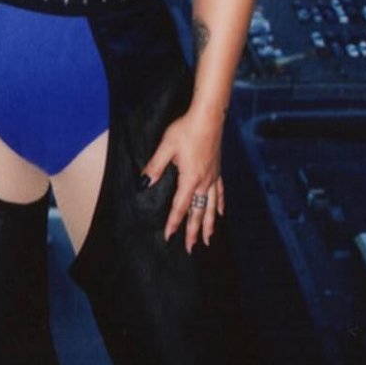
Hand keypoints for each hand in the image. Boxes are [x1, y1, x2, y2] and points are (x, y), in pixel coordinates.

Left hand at [139, 109, 226, 252]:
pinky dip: (220, 204)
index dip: (174, 223)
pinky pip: (220, 192)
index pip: (180, 206)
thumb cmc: (186, 129)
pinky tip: (221, 213)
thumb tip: (144, 183)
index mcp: (189, 178)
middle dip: (193, 231)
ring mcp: (213, 176)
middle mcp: (204, 181)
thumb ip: (155, 166)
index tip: (169, 236)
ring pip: (211, 206)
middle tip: (190, 248)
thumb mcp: (166, 146)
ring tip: (208, 240)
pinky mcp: (218, 169)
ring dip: (209, 224)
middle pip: (198, 212)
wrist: (209, 116)